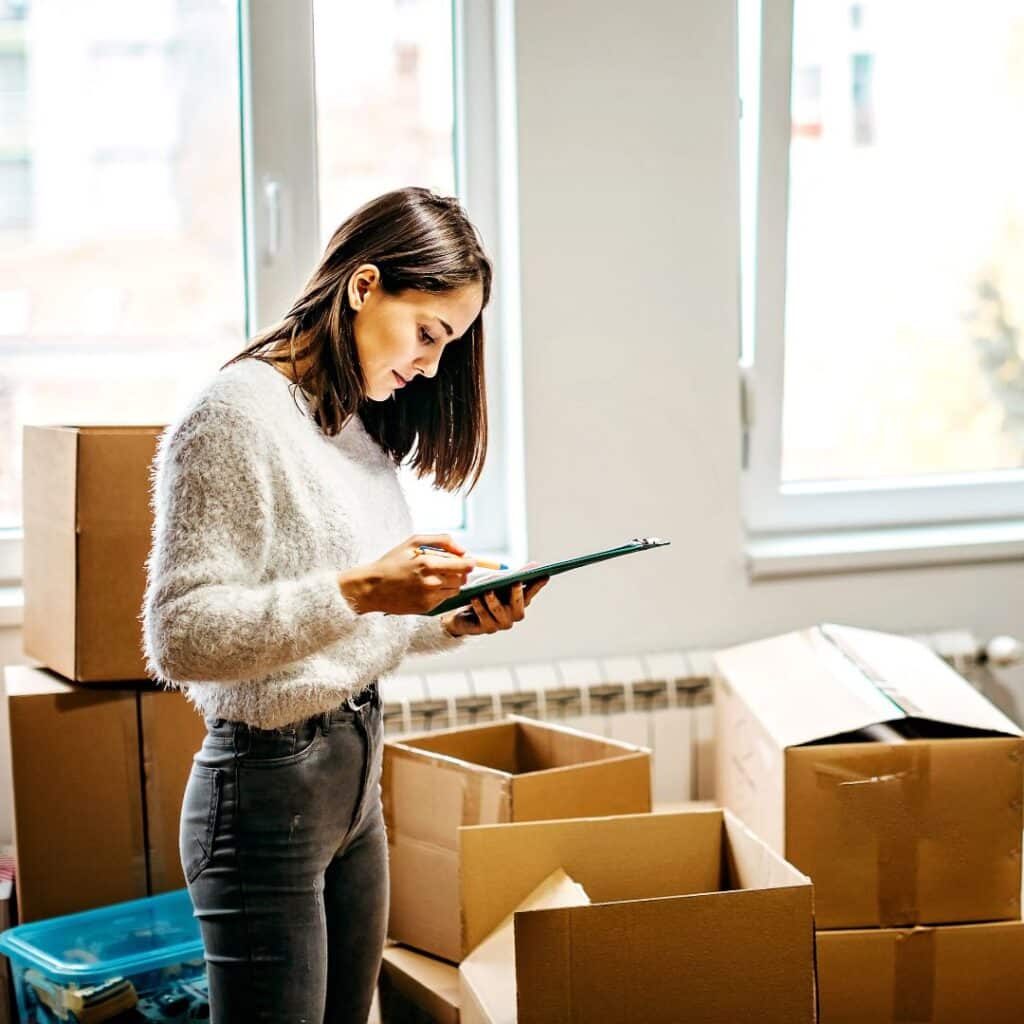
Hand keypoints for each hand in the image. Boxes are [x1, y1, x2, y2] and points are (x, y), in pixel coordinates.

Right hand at [338, 535, 475, 615]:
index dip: (470, 562)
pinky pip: (444, 599)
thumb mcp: (413, 542)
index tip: (470, 560)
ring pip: (456, 589)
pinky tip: (426, 587)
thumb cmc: (392, 562)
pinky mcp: (426, 608)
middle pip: (462, 578)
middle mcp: (431, 582)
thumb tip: (463, 550)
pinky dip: (441, 592)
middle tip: (449, 567)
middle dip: (460, 572)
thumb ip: (441, 541)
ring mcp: (429, 597)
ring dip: (452, 582)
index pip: (463, 565)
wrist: (372, 587)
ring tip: (435, 576)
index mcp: (428, 563)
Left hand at [441, 576, 549, 636]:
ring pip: (499, 612)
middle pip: (519, 606)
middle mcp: (514, 614)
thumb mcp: (499, 581)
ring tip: (488, 591)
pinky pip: (484, 618)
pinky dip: (479, 607)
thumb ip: (516, 575)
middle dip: (517, 593)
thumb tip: (536, 565)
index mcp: (520, 601)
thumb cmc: (485, 593)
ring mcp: (501, 623)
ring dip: (494, 601)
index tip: (544, 574)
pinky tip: (474, 598)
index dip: (538, 584)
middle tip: (516, 581)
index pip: (532, 592)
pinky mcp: (486, 629)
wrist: (464, 612)